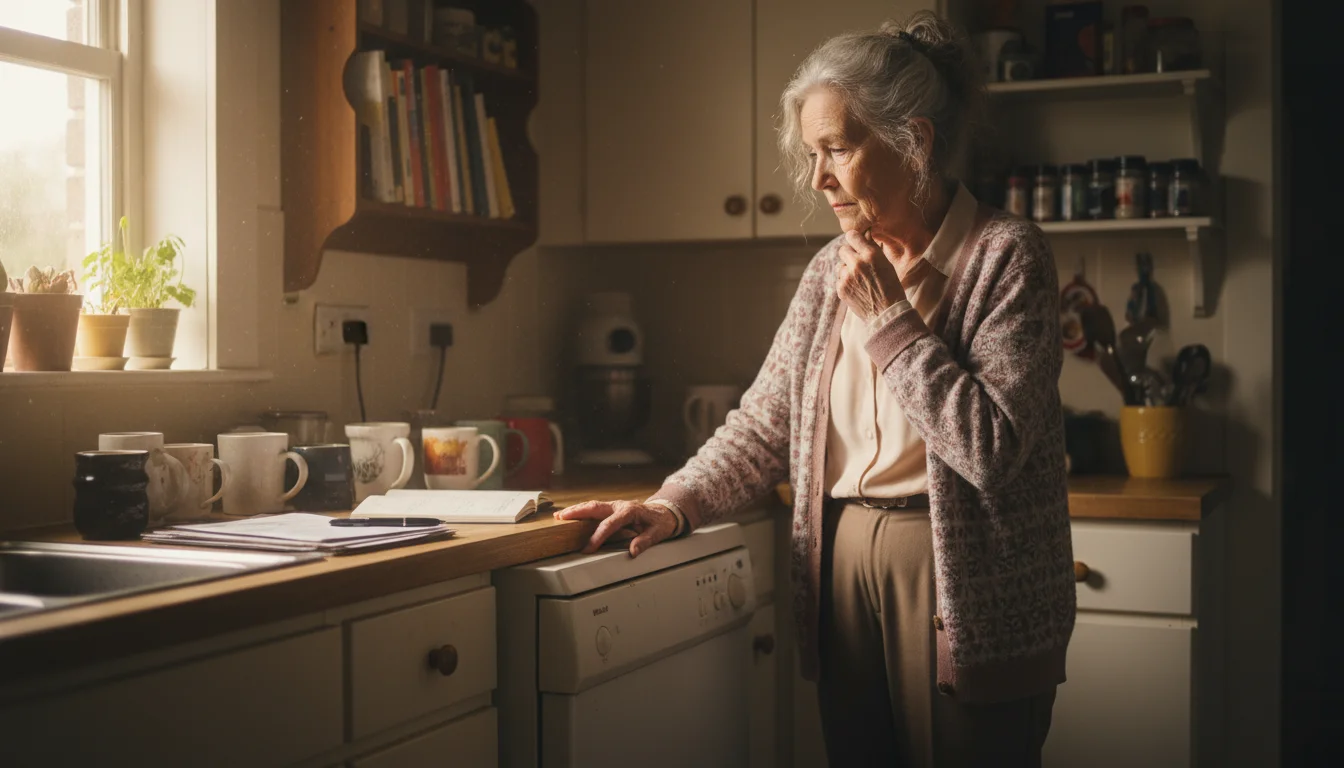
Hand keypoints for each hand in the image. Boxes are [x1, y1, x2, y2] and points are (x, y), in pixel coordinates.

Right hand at [554, 499, 678, 556]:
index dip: (598, 536)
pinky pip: (594, 508)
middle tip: (562, 519)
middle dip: (577, 513)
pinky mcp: (612, 508)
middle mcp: (620, 505)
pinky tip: (570, 515)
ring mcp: (615, 505)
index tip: (588, 548)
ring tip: (559, 516)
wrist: (665, 511)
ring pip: (592, 505)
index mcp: (630, 511)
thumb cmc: (661, 522)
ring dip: (576, 510)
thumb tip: (633, 551)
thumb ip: (645, 541)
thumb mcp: (658, 533)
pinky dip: (581, 511)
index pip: (610, 524)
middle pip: (595, 507)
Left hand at [836, 229, 906, 320]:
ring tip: (859, 279)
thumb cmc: (890, 287)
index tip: (855, 243)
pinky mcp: (841, 288)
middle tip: (857, 263)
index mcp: (871, 255)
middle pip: (842, 250)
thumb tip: (864, 236)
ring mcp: (847, 277)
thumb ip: (872, 250)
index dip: (853, 239)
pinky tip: (857, 288)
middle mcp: (857, 263)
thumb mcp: (886, 264)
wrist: (886, 312)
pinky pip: (839, 279)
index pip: (852, 236)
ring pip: (840, 266)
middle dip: (849, 255)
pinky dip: (845, 282)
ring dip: (847, 270)